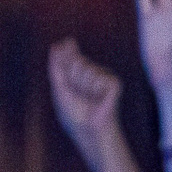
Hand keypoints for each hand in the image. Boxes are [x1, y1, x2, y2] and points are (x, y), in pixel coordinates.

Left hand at [47, 39, 121, 154]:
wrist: (88, 129)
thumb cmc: (73, 113)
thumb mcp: (59, 88)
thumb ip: (57, 67)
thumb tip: (56, 46)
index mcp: (78, 76)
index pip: (72, 56)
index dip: (67, 50)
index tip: (66, 41)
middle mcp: (91, 74)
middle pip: (77, 61)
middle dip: (73, 77)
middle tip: (77, 94)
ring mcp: (104, 78)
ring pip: (88, 68)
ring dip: (83, 86)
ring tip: (88, 99)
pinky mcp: (114, 84)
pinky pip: (101, 77)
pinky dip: (97, 89)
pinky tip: (99, 98)